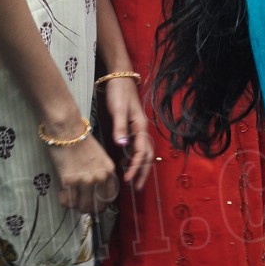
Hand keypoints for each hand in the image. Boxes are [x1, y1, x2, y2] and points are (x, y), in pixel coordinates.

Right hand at [46, 125, 117, 215]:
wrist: (67, 130)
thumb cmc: (80, 140)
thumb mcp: (99, 156)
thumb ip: (100, 172)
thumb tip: (95, 188)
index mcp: (109, 170)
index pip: (110, 196)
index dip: (102, 204)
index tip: (96, 205)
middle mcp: (100, 177)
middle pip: (97, 205)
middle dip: (89, 209)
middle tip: (81, 207)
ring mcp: (85, 180)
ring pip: (83, 206)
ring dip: (76, 206)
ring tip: (71, 201)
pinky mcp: (69, 180)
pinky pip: (68, 200)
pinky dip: (65, 200)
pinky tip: (62, 194)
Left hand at [103, 77, 154, 192]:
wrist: (120, 78)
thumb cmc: (119, 92)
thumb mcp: (117, 109)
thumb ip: (120, 127)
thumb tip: (122, 146)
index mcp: (140, 127)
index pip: (142, 152)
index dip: (136, 167)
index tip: (128, 179)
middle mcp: (142, 130)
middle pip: (147, 155)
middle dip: (142, 172)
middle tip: (136, 188)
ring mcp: (138, 129)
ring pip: (143, 152)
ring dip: (139, 167)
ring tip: (133, 180)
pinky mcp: (132, 127)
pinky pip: (136, 147)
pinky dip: (134, 158)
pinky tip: (126, 164)